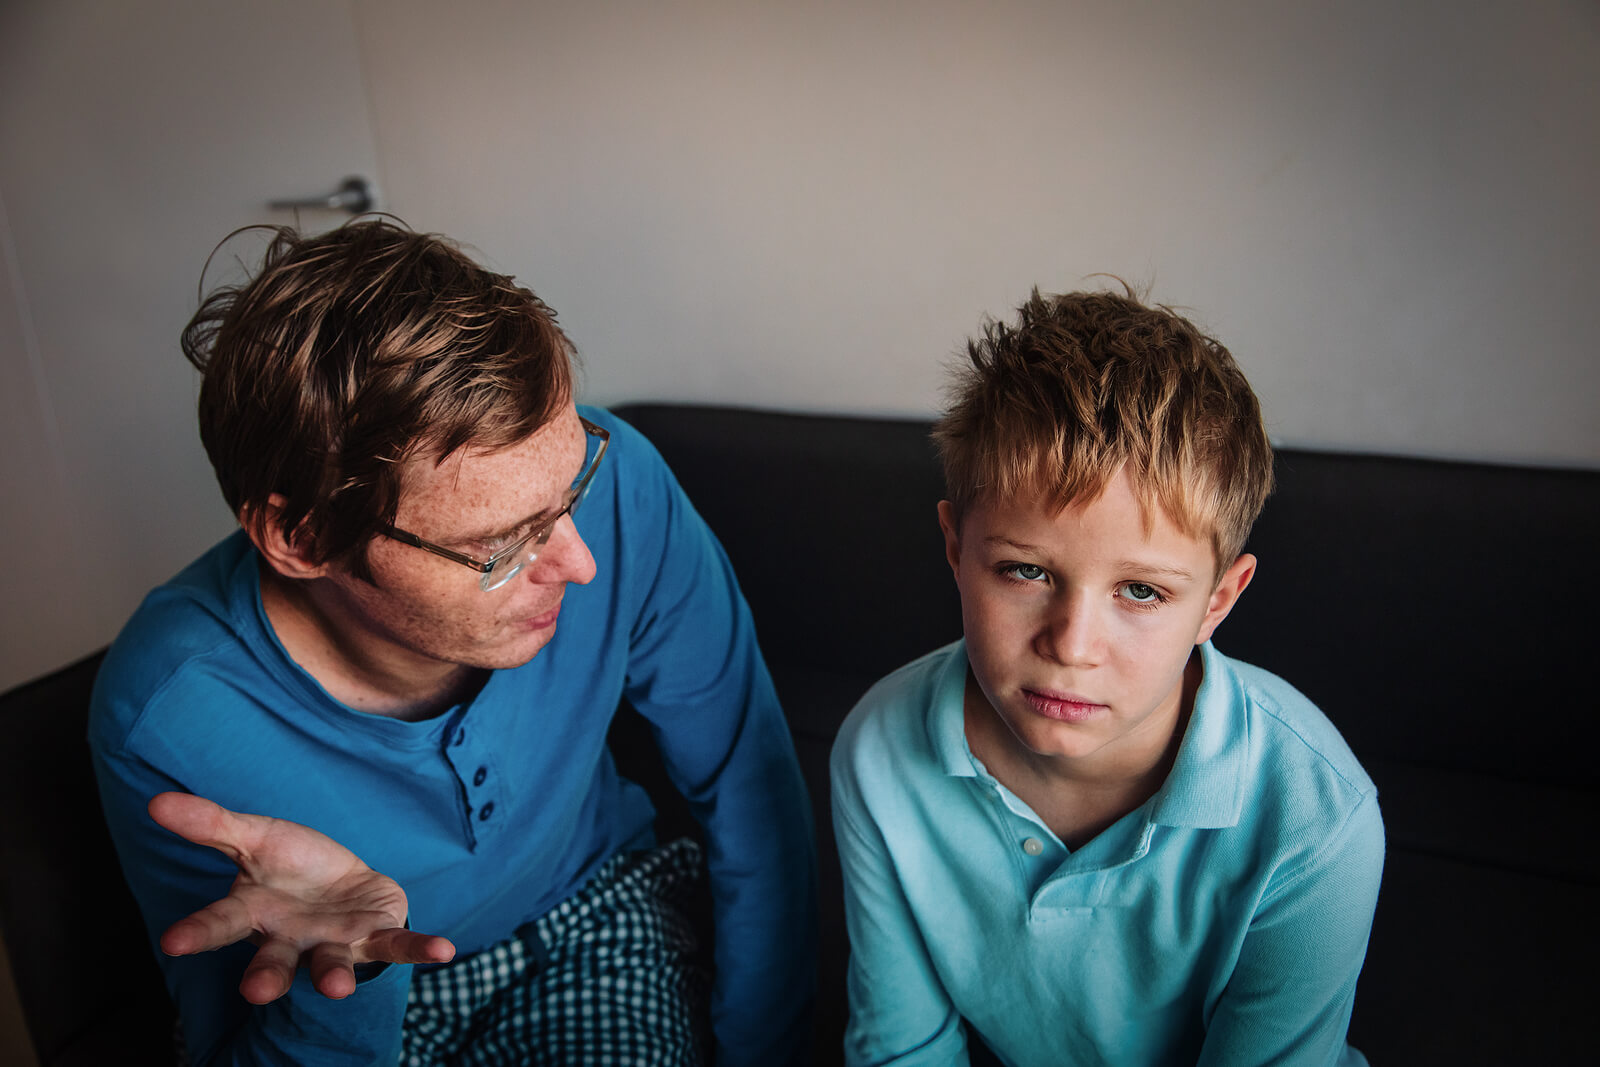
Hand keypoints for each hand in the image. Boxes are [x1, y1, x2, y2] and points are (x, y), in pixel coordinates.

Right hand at [148, 791, 455, 1003]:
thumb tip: (153, 802)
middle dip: (266, 976)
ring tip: (340, 989)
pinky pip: (399, 946)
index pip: (221, 924)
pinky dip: (420, 950)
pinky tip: (444, 951)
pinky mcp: (377, 936)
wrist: (344, 884)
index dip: (198, 932)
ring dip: (336, 977)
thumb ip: (211, 825)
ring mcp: (335, 943)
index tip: (171, 942)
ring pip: (331, 965)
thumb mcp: (254, 838)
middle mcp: (291, 939)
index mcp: (256, 914)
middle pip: (274, 961)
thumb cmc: (291, 866)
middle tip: (256, 991)